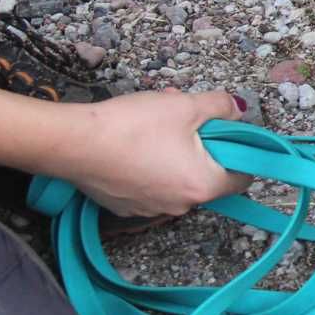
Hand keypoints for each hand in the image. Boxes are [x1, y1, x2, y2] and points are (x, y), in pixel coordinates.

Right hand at [55, 89, 253, 218]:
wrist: (73, 143)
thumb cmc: (133, 126)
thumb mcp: (186, 105)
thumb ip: (221, 106)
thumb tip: (238, 110)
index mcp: (203, 186)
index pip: (242, 179)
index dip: (240, 153)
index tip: (227, 133)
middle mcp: (180, 206)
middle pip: (207, 175)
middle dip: (202, 145)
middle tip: (185, 117)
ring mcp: (151, 210)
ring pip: (177, 177)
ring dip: (176, 152)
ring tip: (156, 122)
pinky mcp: (126, 206)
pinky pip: (151, 184)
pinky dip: (151, 164)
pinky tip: (135, 141)